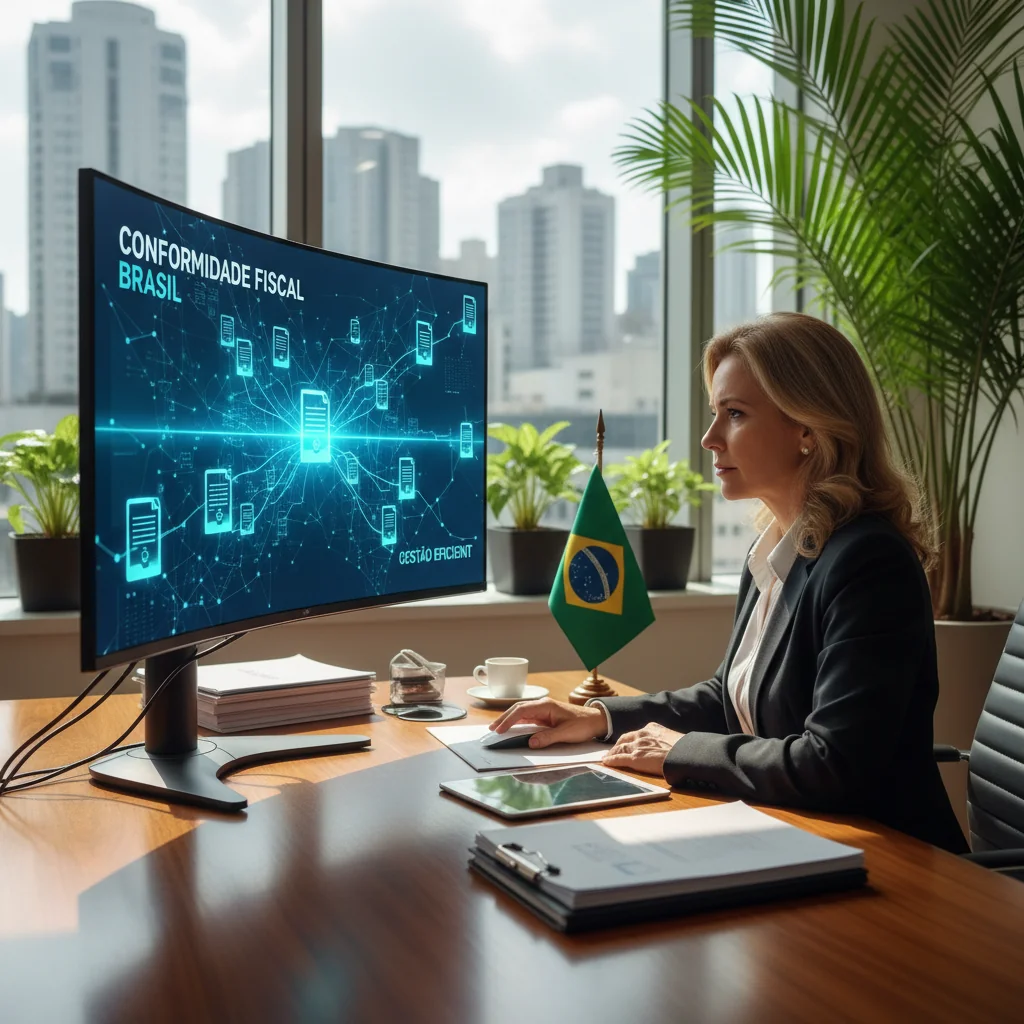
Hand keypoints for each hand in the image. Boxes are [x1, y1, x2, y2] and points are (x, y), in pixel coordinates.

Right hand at [489, 698, 606, 748]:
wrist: (596, 720)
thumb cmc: (583, 725)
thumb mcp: (566, 733)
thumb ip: (548, 737)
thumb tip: (530, 743)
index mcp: (546, 706)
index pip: (522, 710)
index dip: (509, 720)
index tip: (499, 730)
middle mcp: (542, 706)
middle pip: (518, 709)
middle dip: (504, 718)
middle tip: (492, 729)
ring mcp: (543, 710)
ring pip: (521, 713)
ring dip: (509, 719)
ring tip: (497, 729)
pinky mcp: (545, 717)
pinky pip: (527, 718)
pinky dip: (517, 722)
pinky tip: (511, 728)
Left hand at [602, 723, 685, 777]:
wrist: (685, 754)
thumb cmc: (683, 749)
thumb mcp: (672, 737)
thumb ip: (664, 740)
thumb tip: (667, 747)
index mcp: (652, 728)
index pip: (635, 734)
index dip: (629, 739)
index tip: (625, 743)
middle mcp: (642, 734)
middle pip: (624, 739)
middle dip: (617, 745)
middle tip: (612, 751)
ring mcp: (637, 746)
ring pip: (620, 748)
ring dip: (612, 753)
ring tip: (607, 757)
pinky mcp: (635, 758)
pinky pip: (619, 759)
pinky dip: (611, 760)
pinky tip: (606, 762)